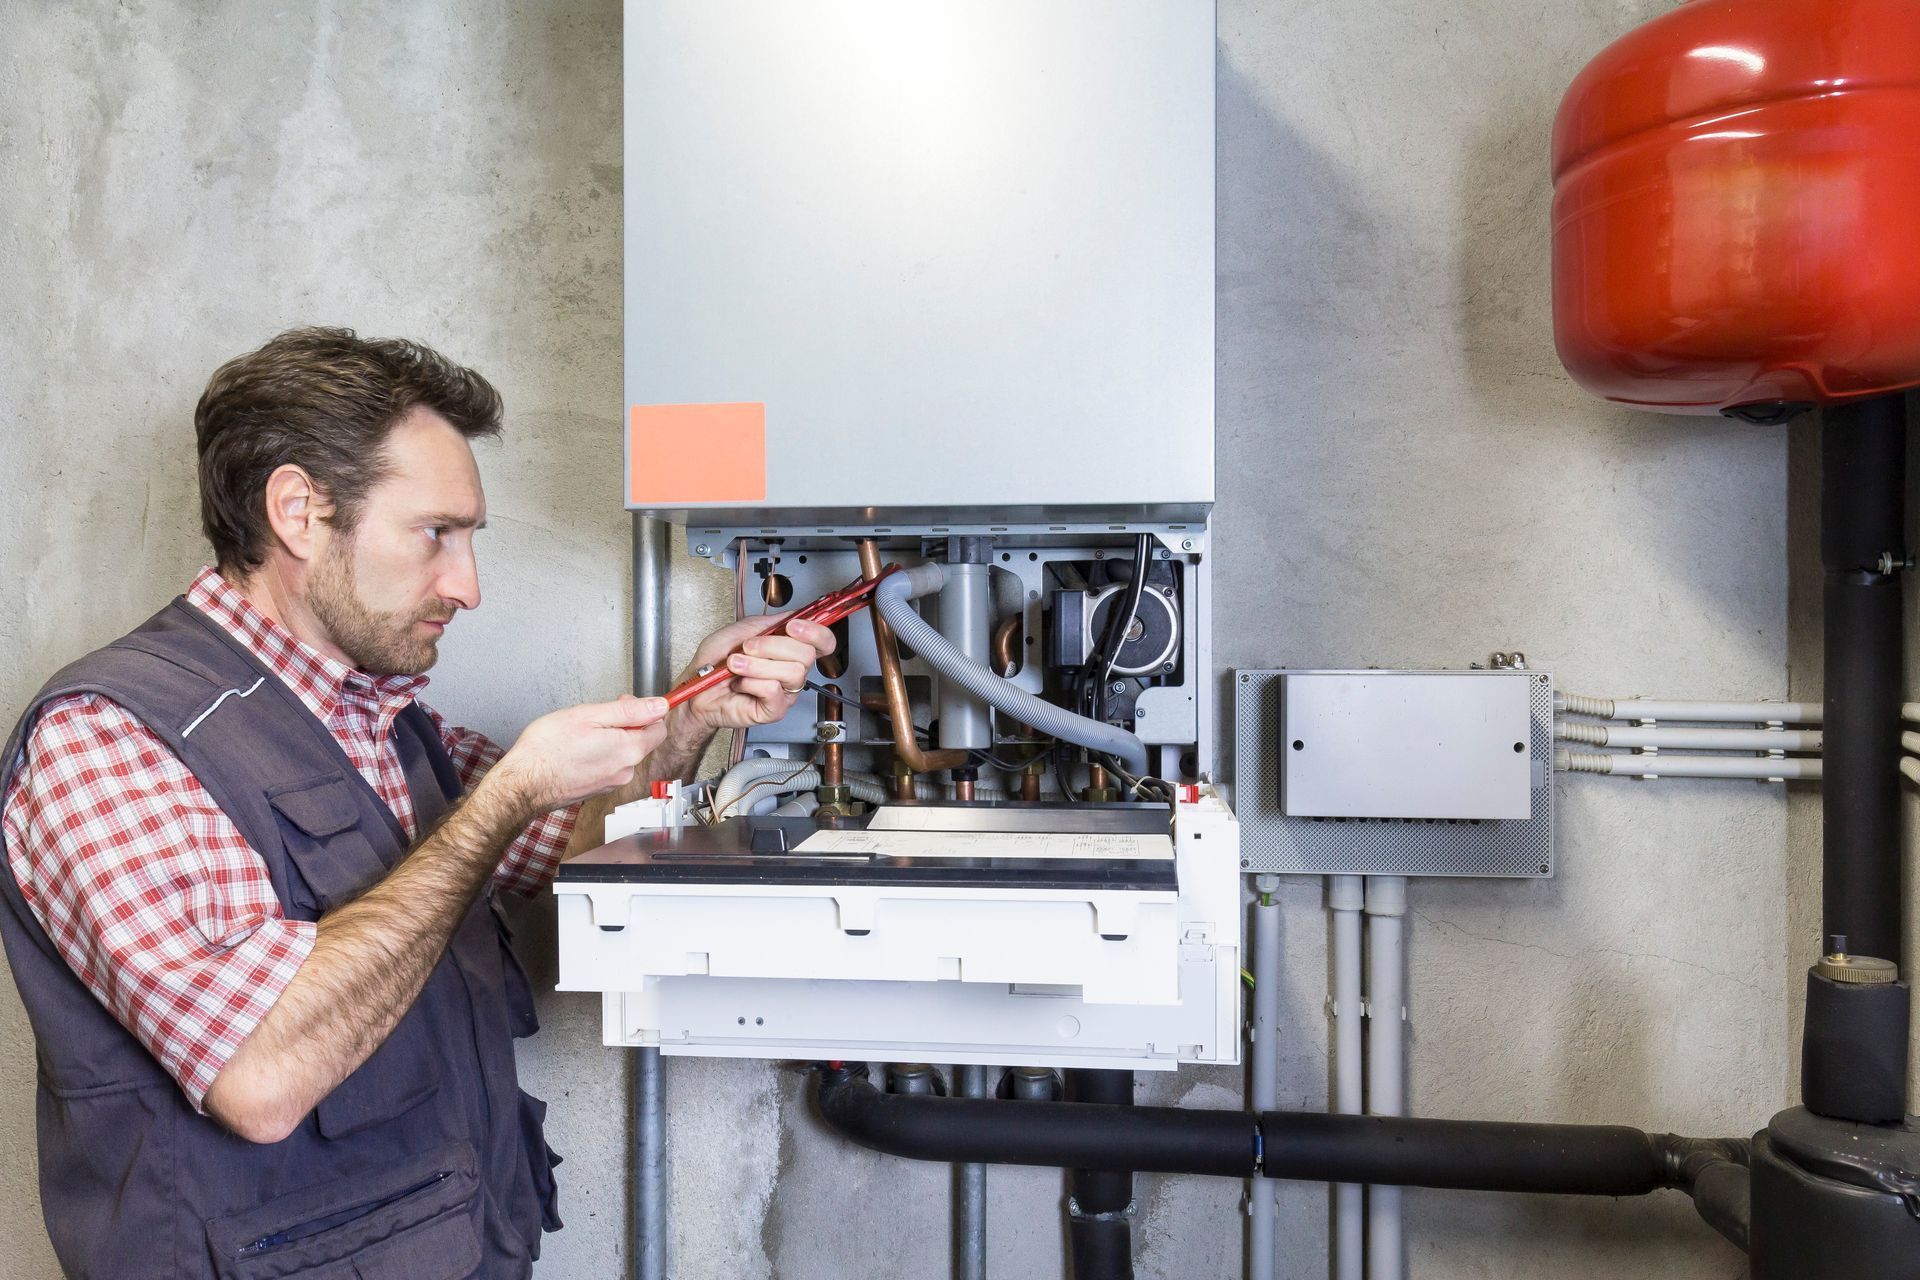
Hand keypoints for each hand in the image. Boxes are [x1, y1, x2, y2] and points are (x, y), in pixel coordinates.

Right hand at [490, 695, 670, 814]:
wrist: (522, 785)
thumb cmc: (547, 750)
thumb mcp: (589, 716)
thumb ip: (629, 711)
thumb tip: (659, 706)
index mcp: (629, 750)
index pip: (658, 728)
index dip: (645, 711)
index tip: (626, 702)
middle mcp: (625, 771)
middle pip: (640, 740)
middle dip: (625, 723)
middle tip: (597, 714)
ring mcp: (611, 783)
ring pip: (622, 753)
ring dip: (610, 739)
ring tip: (582, 733)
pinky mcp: (597, 790)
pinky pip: (608, 766)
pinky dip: (599, 754)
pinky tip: (577, 749)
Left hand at [673, 614, 837, 733]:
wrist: (697, 688)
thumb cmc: (715, 661)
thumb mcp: (740, 630)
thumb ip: (769, 622)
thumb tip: (795, 614)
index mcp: (789, 649)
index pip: (823, 641)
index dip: (815, 632)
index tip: (793, 626)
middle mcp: (792, 670)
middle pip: (807, 654)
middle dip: (773, 646)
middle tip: (748, 647)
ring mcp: (785, 691)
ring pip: (792, 672)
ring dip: (757, 664)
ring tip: (736, 664)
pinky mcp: (774, 710)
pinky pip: (773, 690)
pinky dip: (751, 682)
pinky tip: (739, 684)